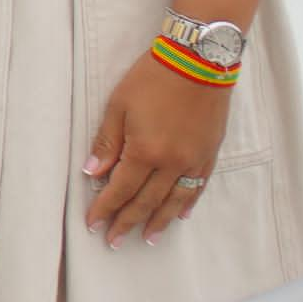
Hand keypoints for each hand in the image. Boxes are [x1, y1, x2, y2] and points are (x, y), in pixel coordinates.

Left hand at [84, 50, 235, 245]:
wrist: (198, 60)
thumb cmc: (153, 78)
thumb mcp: (118, 106)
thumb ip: (107, 142)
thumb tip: (93, 172)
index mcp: (145, 152)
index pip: (120, 190)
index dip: (105, 208)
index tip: (93, 223)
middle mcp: (171, 163)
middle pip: (146, 201)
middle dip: (128, 222)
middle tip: (114, 241)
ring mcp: (193, 160)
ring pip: (174, 201)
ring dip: (158, 221)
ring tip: (148, 238)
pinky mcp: (209, 153)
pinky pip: (198, 186)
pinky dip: (187, 203)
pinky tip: (180, 215)